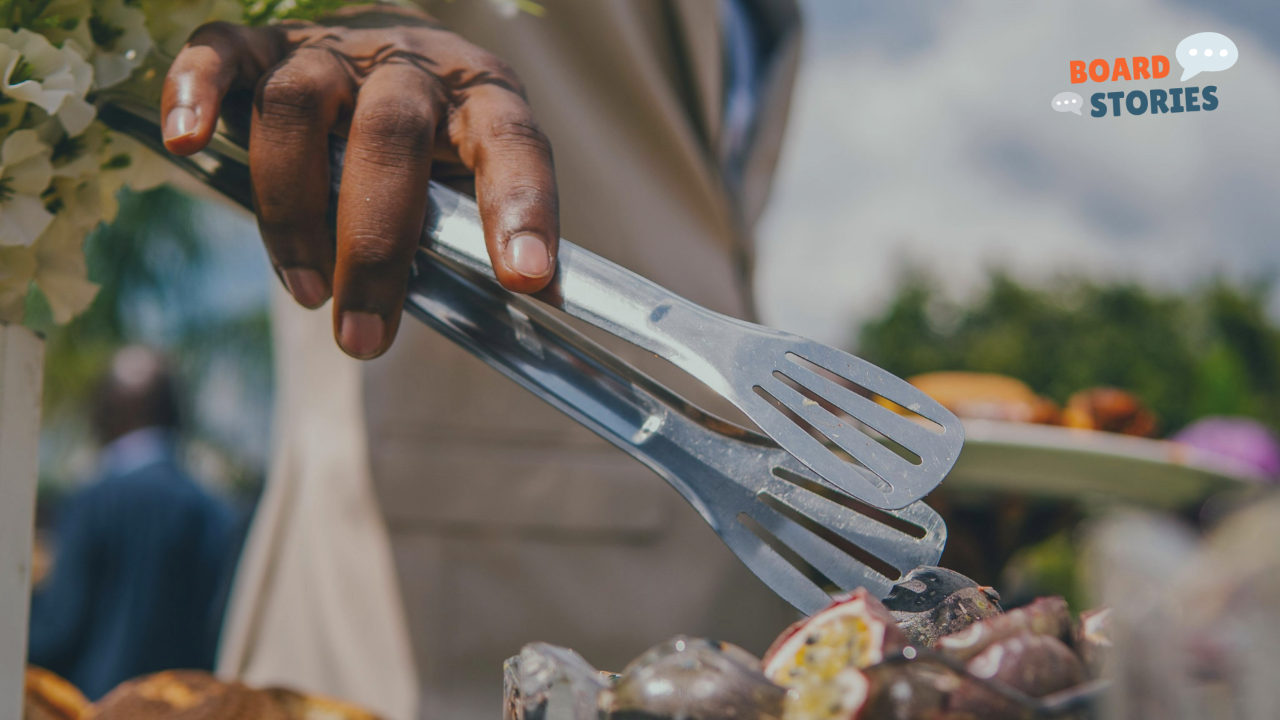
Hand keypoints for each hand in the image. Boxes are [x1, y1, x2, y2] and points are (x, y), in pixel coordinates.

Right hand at [161, 5, 558, 358]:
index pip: (513, 145)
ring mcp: (332, 50)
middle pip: (388, 135)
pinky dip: (196, 93)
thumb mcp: (468, 187)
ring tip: (307, 292)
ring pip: (296, 105)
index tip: (524, 277)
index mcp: (482, 99)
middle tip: (362, 335)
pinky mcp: (263, 43)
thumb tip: (515, 302)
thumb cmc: (432, 150)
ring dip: (292, 209)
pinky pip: (221, 53)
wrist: (391, 57)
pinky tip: (187, 143)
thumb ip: (471, 234)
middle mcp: (410, 66)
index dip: (521, 208)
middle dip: (373, 246)